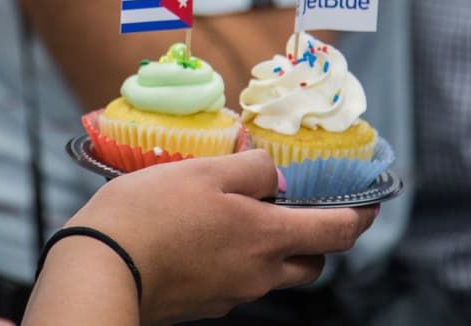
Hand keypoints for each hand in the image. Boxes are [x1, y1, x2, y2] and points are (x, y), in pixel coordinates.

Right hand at [31, 150, 376, 324]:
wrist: (101, 269)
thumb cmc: (149, 215)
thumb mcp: (203, 170)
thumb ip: (248, 167)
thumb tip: (271, 171)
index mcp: (267, 238)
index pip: (337, 232)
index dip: (360, 215)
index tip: (370, 201)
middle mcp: (258, 274)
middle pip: (311, 263)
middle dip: (316, 237)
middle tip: (301, 205)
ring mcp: (231, 294)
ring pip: (272, 273)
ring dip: (273, 247)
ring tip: (241, 212)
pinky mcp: (204, 304)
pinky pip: (236, 280)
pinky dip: (235, 257)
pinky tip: (204, 233)